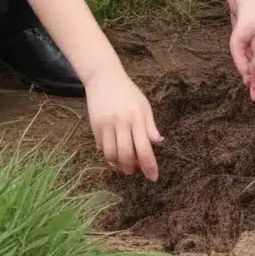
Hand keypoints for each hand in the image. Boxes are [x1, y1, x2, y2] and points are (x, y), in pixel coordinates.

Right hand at [85, 63, 163, 181]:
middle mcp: (122, 122)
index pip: (144, 147)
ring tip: (123, 165)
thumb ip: (150, 126)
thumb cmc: (128, 92)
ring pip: (111, 154)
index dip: (149, 165)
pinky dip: (108, 155)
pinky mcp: (95, 126)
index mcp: (137, 117)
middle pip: (126, 154)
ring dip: (118, 165)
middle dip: (131, 168)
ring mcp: (107, 124)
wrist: (104, 78)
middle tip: (135, 172)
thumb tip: (159, 143)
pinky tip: (113, 154)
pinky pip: (102, 147)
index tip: (154, 178)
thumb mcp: (144, 105)